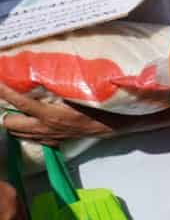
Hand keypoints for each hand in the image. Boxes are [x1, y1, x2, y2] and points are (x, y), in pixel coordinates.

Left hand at [0, 83, 114, 146]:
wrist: (109, 125)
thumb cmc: (95, 107)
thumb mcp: (76, 93)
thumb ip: (56, 87)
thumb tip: (40, 77)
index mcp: (49, 114)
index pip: (19, 102)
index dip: (5, 92)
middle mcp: (44, 128)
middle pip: (10, 124)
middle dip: (7, 113)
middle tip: (11, 103)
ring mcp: (48, 137)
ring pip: (18, 134)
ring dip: (15, 123)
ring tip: (19, 113)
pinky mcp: (54, 142)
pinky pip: (31, 139)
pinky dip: (27, 132)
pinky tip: (33, 123)